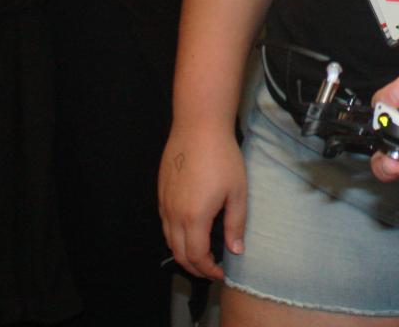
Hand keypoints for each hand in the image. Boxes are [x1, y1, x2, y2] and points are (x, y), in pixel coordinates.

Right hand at [159, 124, 245, 279]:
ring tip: (202, 252)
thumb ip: (235, 225)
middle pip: (178, 253)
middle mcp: (174, 214)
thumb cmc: (222, 157)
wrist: (198, 126)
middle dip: (195, 267)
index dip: (208, 270)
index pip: (196, 257)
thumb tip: (236, 250)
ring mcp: (164, 203)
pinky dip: (176, 235)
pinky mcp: (161, 191)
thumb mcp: (237, 192)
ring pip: (169, 239)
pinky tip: (190, 229)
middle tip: (212, 268)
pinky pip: (165, 223)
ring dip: (183, 252)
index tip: (221, 272)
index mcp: (194, 217)